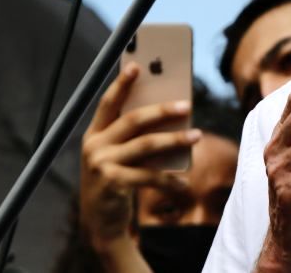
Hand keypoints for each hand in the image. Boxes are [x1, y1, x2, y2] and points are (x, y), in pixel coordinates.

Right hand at [79, 63, 200, 255]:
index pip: (108, 103)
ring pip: (146, 145)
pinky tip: (184, 184)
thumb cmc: (115, 182)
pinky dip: (170, 180)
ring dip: (175, 140)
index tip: (137, 65)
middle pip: (133, 120)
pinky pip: (149, 176)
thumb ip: (133, 138)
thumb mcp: (117, 156)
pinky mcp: (113, 184)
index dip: (122, 83)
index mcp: (94, 134)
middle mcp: (94, 146)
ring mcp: (101, 165)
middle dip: (162, 110)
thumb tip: (169, 115)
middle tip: (188, 104)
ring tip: (197, 135)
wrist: (101, 225)